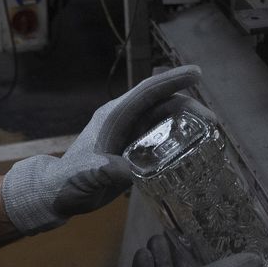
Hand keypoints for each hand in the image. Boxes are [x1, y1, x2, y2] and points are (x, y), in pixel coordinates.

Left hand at [1, 66, 202, 234]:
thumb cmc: (66, 182)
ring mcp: (129, 134)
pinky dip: (178, 138)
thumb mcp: (84, 177)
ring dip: (186, 122)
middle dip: (189, 107)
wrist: (55, 194)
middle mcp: (124, 120)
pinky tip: (192, 150)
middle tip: (212, 123)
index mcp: (114, 117)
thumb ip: (103, 172)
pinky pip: (160, 137)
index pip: (147, 92)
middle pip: (161, 104)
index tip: (197, 73)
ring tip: (209, 135)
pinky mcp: (132, 149)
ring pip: (163, 120)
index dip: (172, 80)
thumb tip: (127, 172)